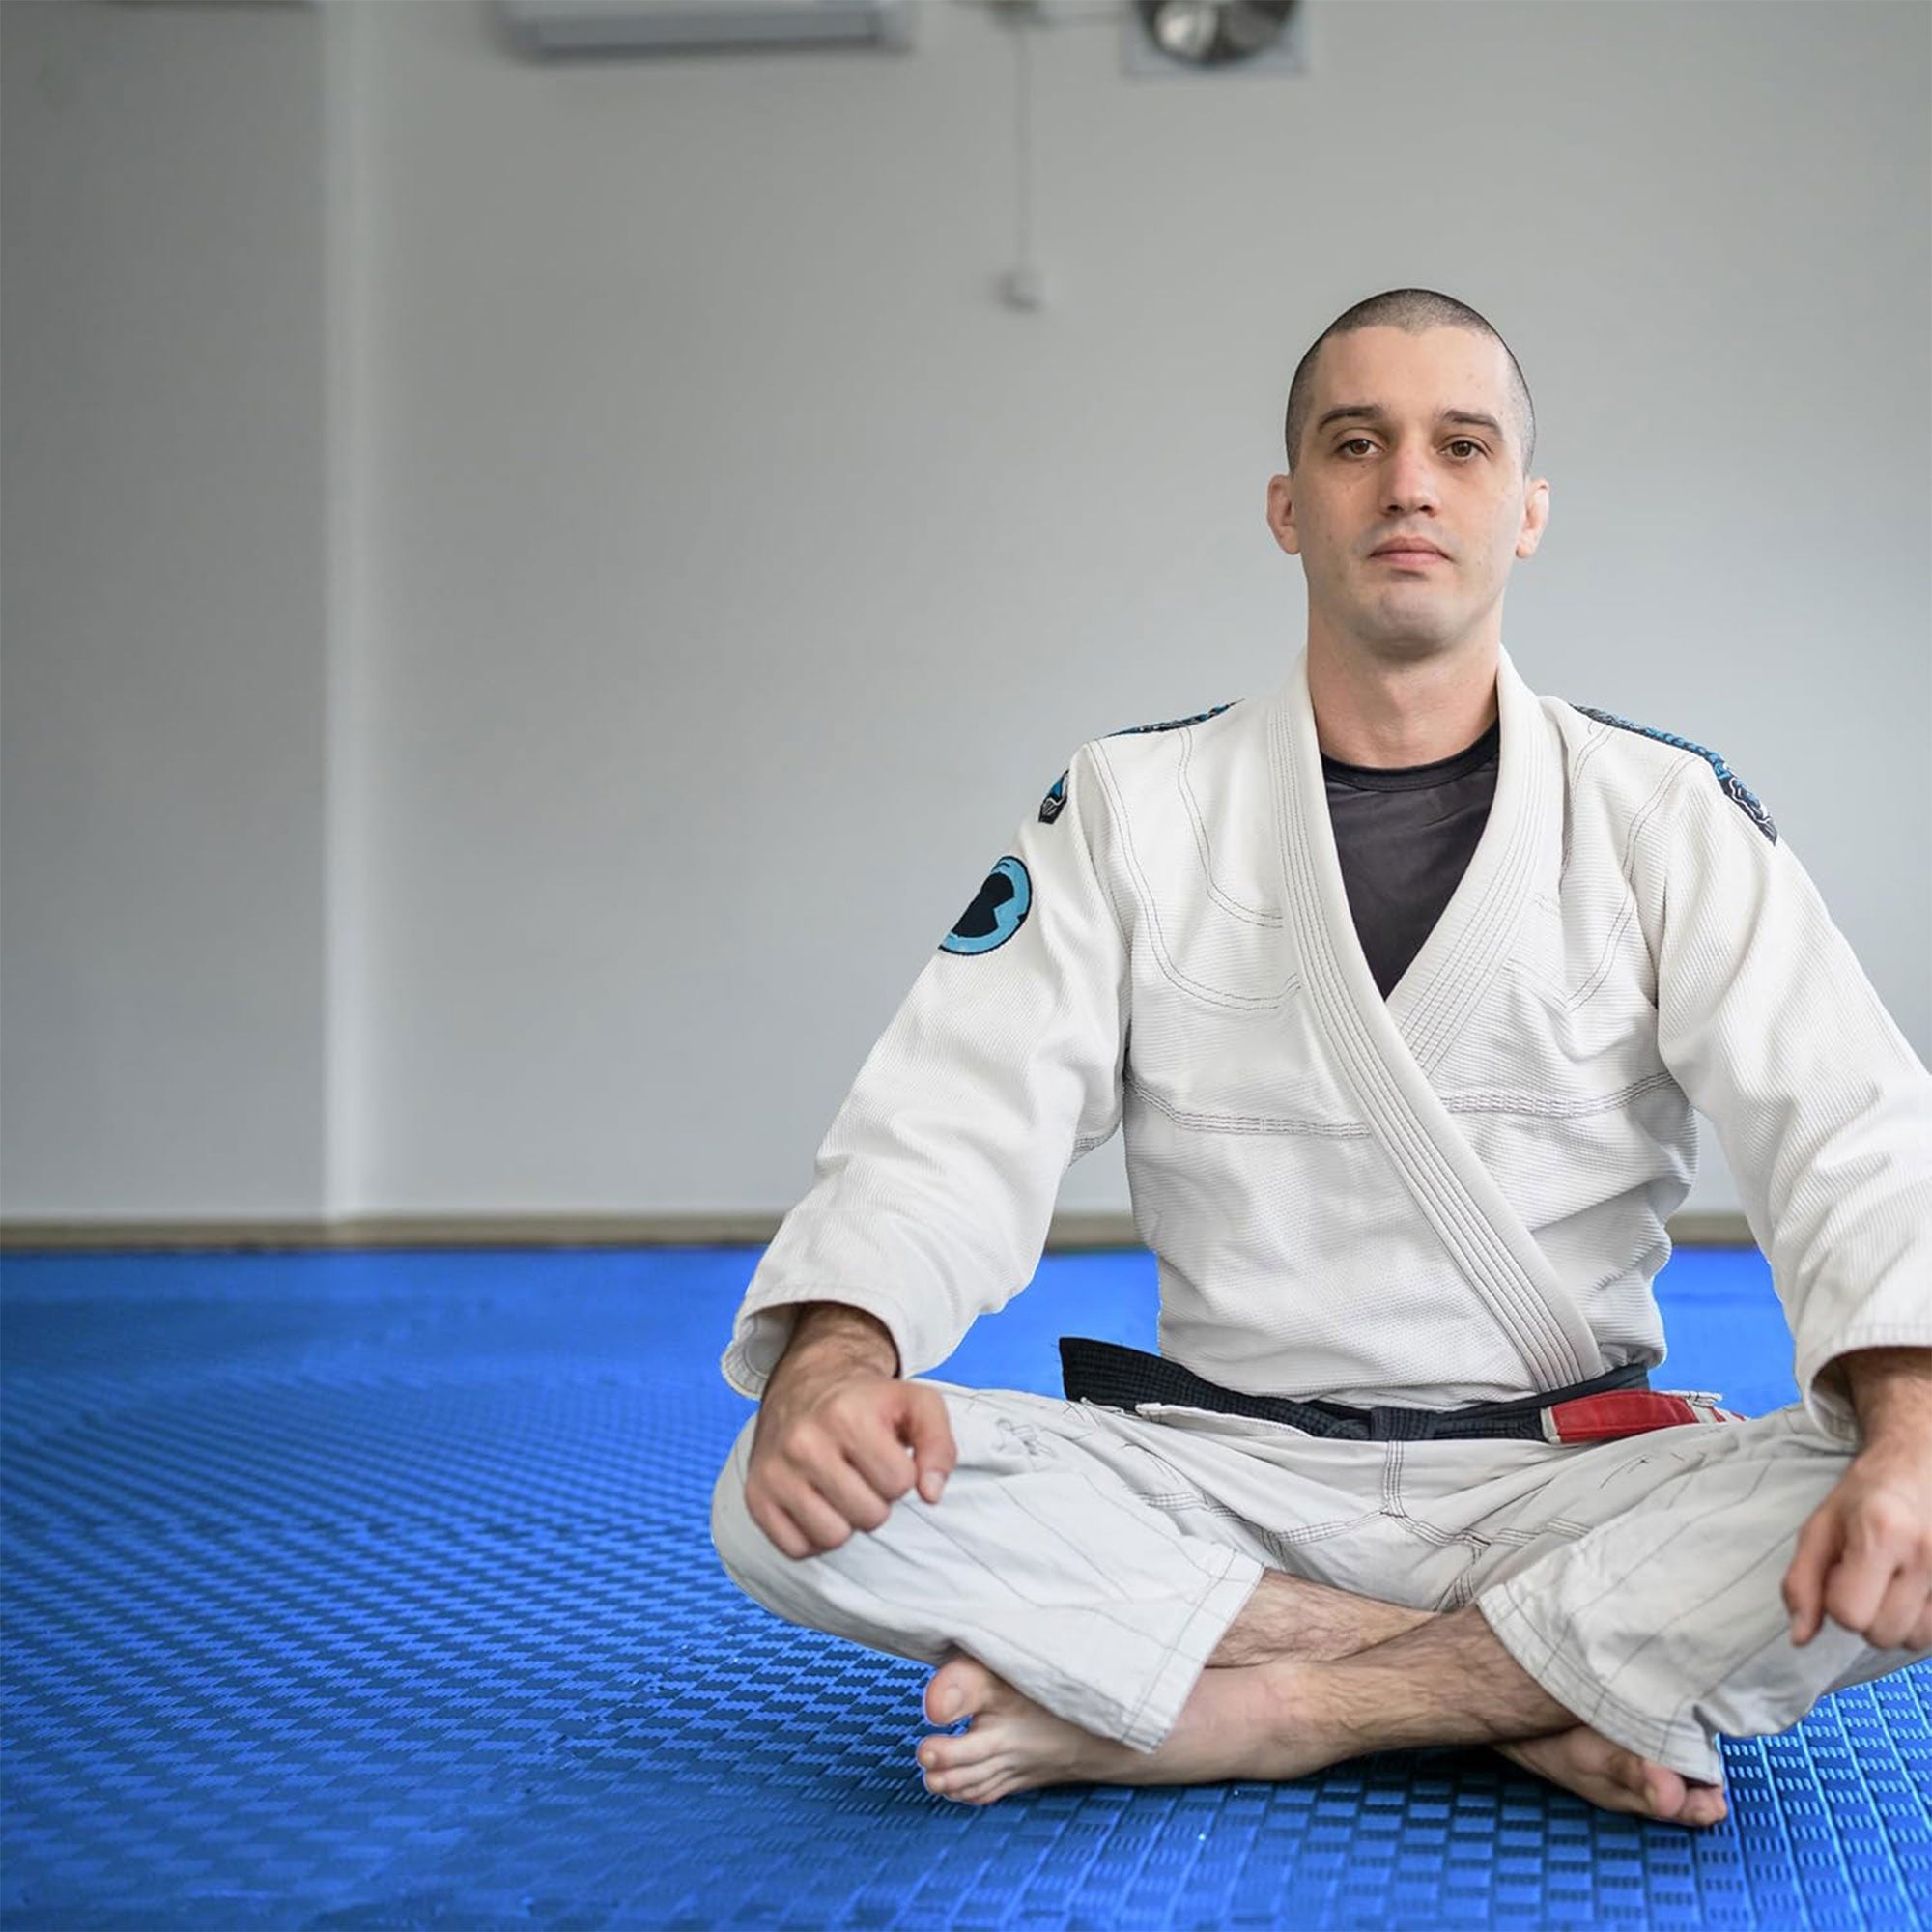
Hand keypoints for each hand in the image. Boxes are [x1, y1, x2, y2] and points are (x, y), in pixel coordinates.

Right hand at [746, 1359, 957, 1560]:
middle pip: (870, 1516)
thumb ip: (940, 1445)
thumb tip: (931, 1495)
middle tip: (862, 1470)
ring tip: (842, 1487)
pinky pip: (797, 1549)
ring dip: (847, 1520)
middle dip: (876, 1498)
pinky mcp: (756, 1497)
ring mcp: (775, 1472)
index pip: (900, 1484)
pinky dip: (814, 1535)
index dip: (900, 1473)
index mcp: (846, 1416)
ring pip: (834, 1537)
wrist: (805, 1385)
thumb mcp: (916, 1403)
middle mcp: (803, 1442)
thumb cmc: (867, 1402)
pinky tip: (817, 1502)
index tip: (886, 1453)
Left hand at [1783, 1441, 1931, 1651]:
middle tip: (1867, 1578)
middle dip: (1865, 1614)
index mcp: (1882, 1534)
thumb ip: (1802, 1583)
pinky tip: (1914, 1592)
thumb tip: (1799, 1639)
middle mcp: (1926, 1556)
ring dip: (1896, 1622)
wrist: (1920, 1468)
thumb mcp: (1820, 1529)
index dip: (1836, 1601)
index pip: (1850, 1613)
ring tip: (1893, 1584)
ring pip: (1914, 1641)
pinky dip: (1922, 1622)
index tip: (1841, 1574)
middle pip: (1883, 1633)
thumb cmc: (1865, 1498)